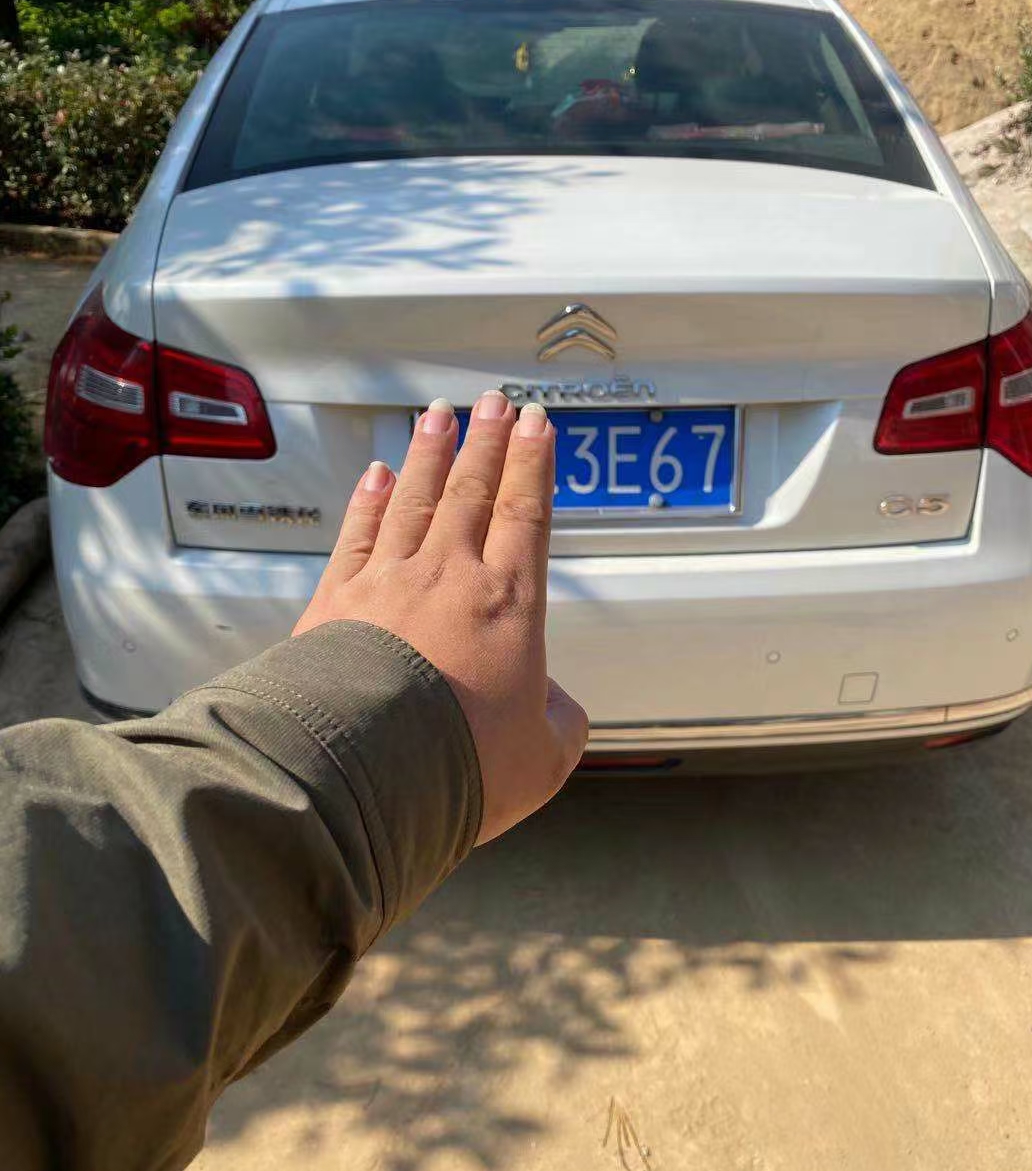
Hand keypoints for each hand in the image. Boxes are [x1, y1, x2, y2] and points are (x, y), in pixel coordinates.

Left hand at [294, 391, 588, 844]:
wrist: (362, 769)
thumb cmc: (460, 767)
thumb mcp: (543, 760)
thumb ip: (559, 722)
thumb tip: (554, 704)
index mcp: (508, 606)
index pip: (525, 516)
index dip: (533, 466)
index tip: (537, 424)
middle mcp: (448, 577)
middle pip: (472, 492)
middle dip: (486, 442)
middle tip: (494, 402)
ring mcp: (387, 583)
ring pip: (414, 499)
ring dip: (429, 454)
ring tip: (439, 414)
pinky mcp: (334, 603)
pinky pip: (356, 535)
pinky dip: (367, 501)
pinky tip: (376, 474)